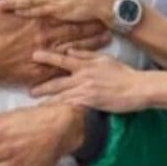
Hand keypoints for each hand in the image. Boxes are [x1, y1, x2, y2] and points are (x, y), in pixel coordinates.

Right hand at [0, 0, 110, 88]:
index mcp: (37, 18)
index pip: (64, 11)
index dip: (80, 8)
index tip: (93, 4)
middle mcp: (45, 35)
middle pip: (74, 28)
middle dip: (92, 24)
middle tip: (108, 19)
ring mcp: (44, 54)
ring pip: (73, 47)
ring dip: (91, 42)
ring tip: (107, 38)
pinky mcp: (41, 71)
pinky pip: (63, 67)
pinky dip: (77, 62)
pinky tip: (90, 61)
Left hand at [30, 49, 147, 112]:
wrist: (137, 88)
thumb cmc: (123, 73)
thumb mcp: (104, 59)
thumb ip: (86, 54)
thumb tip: (70, 51)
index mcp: (86, 64)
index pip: (63, 59)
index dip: (47, 57)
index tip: (34, 56)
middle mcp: (82, 77)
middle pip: (57, 82)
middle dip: (41, 86)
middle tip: (29, 91)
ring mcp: (85, 90)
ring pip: (62, 96)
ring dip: (48, 100)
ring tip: (35, 105)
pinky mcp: (90, 102)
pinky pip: (71, 106)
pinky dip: (61, 109)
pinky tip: (52, 114)